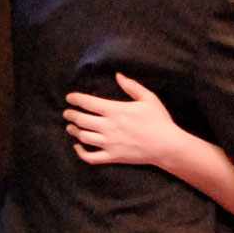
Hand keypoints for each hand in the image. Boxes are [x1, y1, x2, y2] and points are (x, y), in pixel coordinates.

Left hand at [64, 72, 180, 169]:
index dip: (75, 99)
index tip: (70, 98)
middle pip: (81, 120)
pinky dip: (80, 152)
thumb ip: (131, 86)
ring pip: (83, 137)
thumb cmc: (159, 120)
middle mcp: (108, 126)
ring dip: (74, 131)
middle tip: (67, 113)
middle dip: (71, 115)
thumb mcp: (148, 98)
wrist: (166, 146)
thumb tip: (117, 75)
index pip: (88, 103)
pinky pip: (90, 157)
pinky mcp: (112, 157)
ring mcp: (109, 143)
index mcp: (115, 110)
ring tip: (70, 127)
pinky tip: (78, 146)